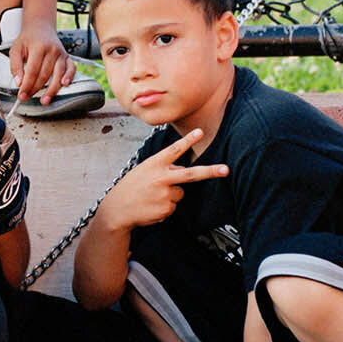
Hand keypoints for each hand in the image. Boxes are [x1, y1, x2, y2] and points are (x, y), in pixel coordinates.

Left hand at [8, 16, 76, 104]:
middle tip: (28, 98)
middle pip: (45, 75)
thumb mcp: (16, 49)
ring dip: (52, 89)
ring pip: (58, 74)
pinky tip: (65, 84)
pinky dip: (70, 77)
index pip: (33, 71)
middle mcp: (52, 50)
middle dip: (36, 89)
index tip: (22, 94)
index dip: (27, 85)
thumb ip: (15, 66)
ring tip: (45, 100)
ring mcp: (61, 54)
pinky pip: (71, 68)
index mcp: (38, 47)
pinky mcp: (67, 57)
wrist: (40, 27)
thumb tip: (19, 82)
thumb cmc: (28, 39)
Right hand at [97, 130, 228, 232]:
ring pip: (180, 193)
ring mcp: (164, 194)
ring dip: (170, 196)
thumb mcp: (144, 171)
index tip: (200, 132)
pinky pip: (173, 207)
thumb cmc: (130, 188)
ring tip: (152, 197)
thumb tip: (182, 172)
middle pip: (191, 174)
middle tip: (225, 169)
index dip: (188, 140)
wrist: (117, 210)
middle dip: (210, 171)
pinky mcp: (166, 208)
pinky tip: (151, 206)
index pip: (174, 150)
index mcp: (154, 164)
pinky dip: (165, 207)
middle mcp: (161, 177)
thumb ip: (163, 168)